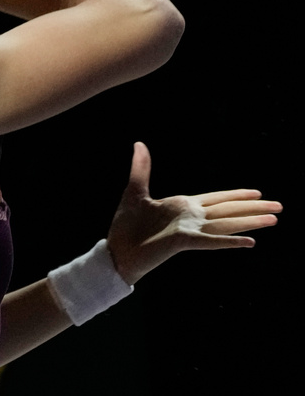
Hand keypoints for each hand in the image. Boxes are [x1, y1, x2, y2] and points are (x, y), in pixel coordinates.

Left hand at [106, 142, 281, 284]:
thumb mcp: (134, 191)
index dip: (237, 196)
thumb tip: (139, 144)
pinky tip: (250, 242)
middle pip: (228, 211)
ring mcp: (189, 230)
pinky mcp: (182, 242)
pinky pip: (210, 241)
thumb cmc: (125, 226)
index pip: (216, 199)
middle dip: (253, 208)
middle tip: (279, 207)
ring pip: (225, 224)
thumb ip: (141, 168)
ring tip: (273, 219)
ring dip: (250, 221)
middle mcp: (191, 218)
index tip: (257, 193)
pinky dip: (229, 241)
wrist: (116, 251)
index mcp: (182, 207)